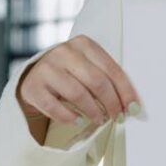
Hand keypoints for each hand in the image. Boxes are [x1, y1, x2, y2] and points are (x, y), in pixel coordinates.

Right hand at [16, 34, 140, 126]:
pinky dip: (69, 117)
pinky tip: (78, 121)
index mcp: (83, 44)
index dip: (125, 91)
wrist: (35, 77)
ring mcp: (46, 68)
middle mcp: (64, 52)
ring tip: (100, 120)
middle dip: (111, 103)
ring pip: (77, 94)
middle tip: (117, 117)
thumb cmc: (70, 73)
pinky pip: (54, 107)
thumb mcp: (88, 67)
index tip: (133, 108)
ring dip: (93, 111)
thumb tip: (131, 105)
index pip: (111, 69)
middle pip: (97, 81)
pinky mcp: (33, 87)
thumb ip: (108, 79)